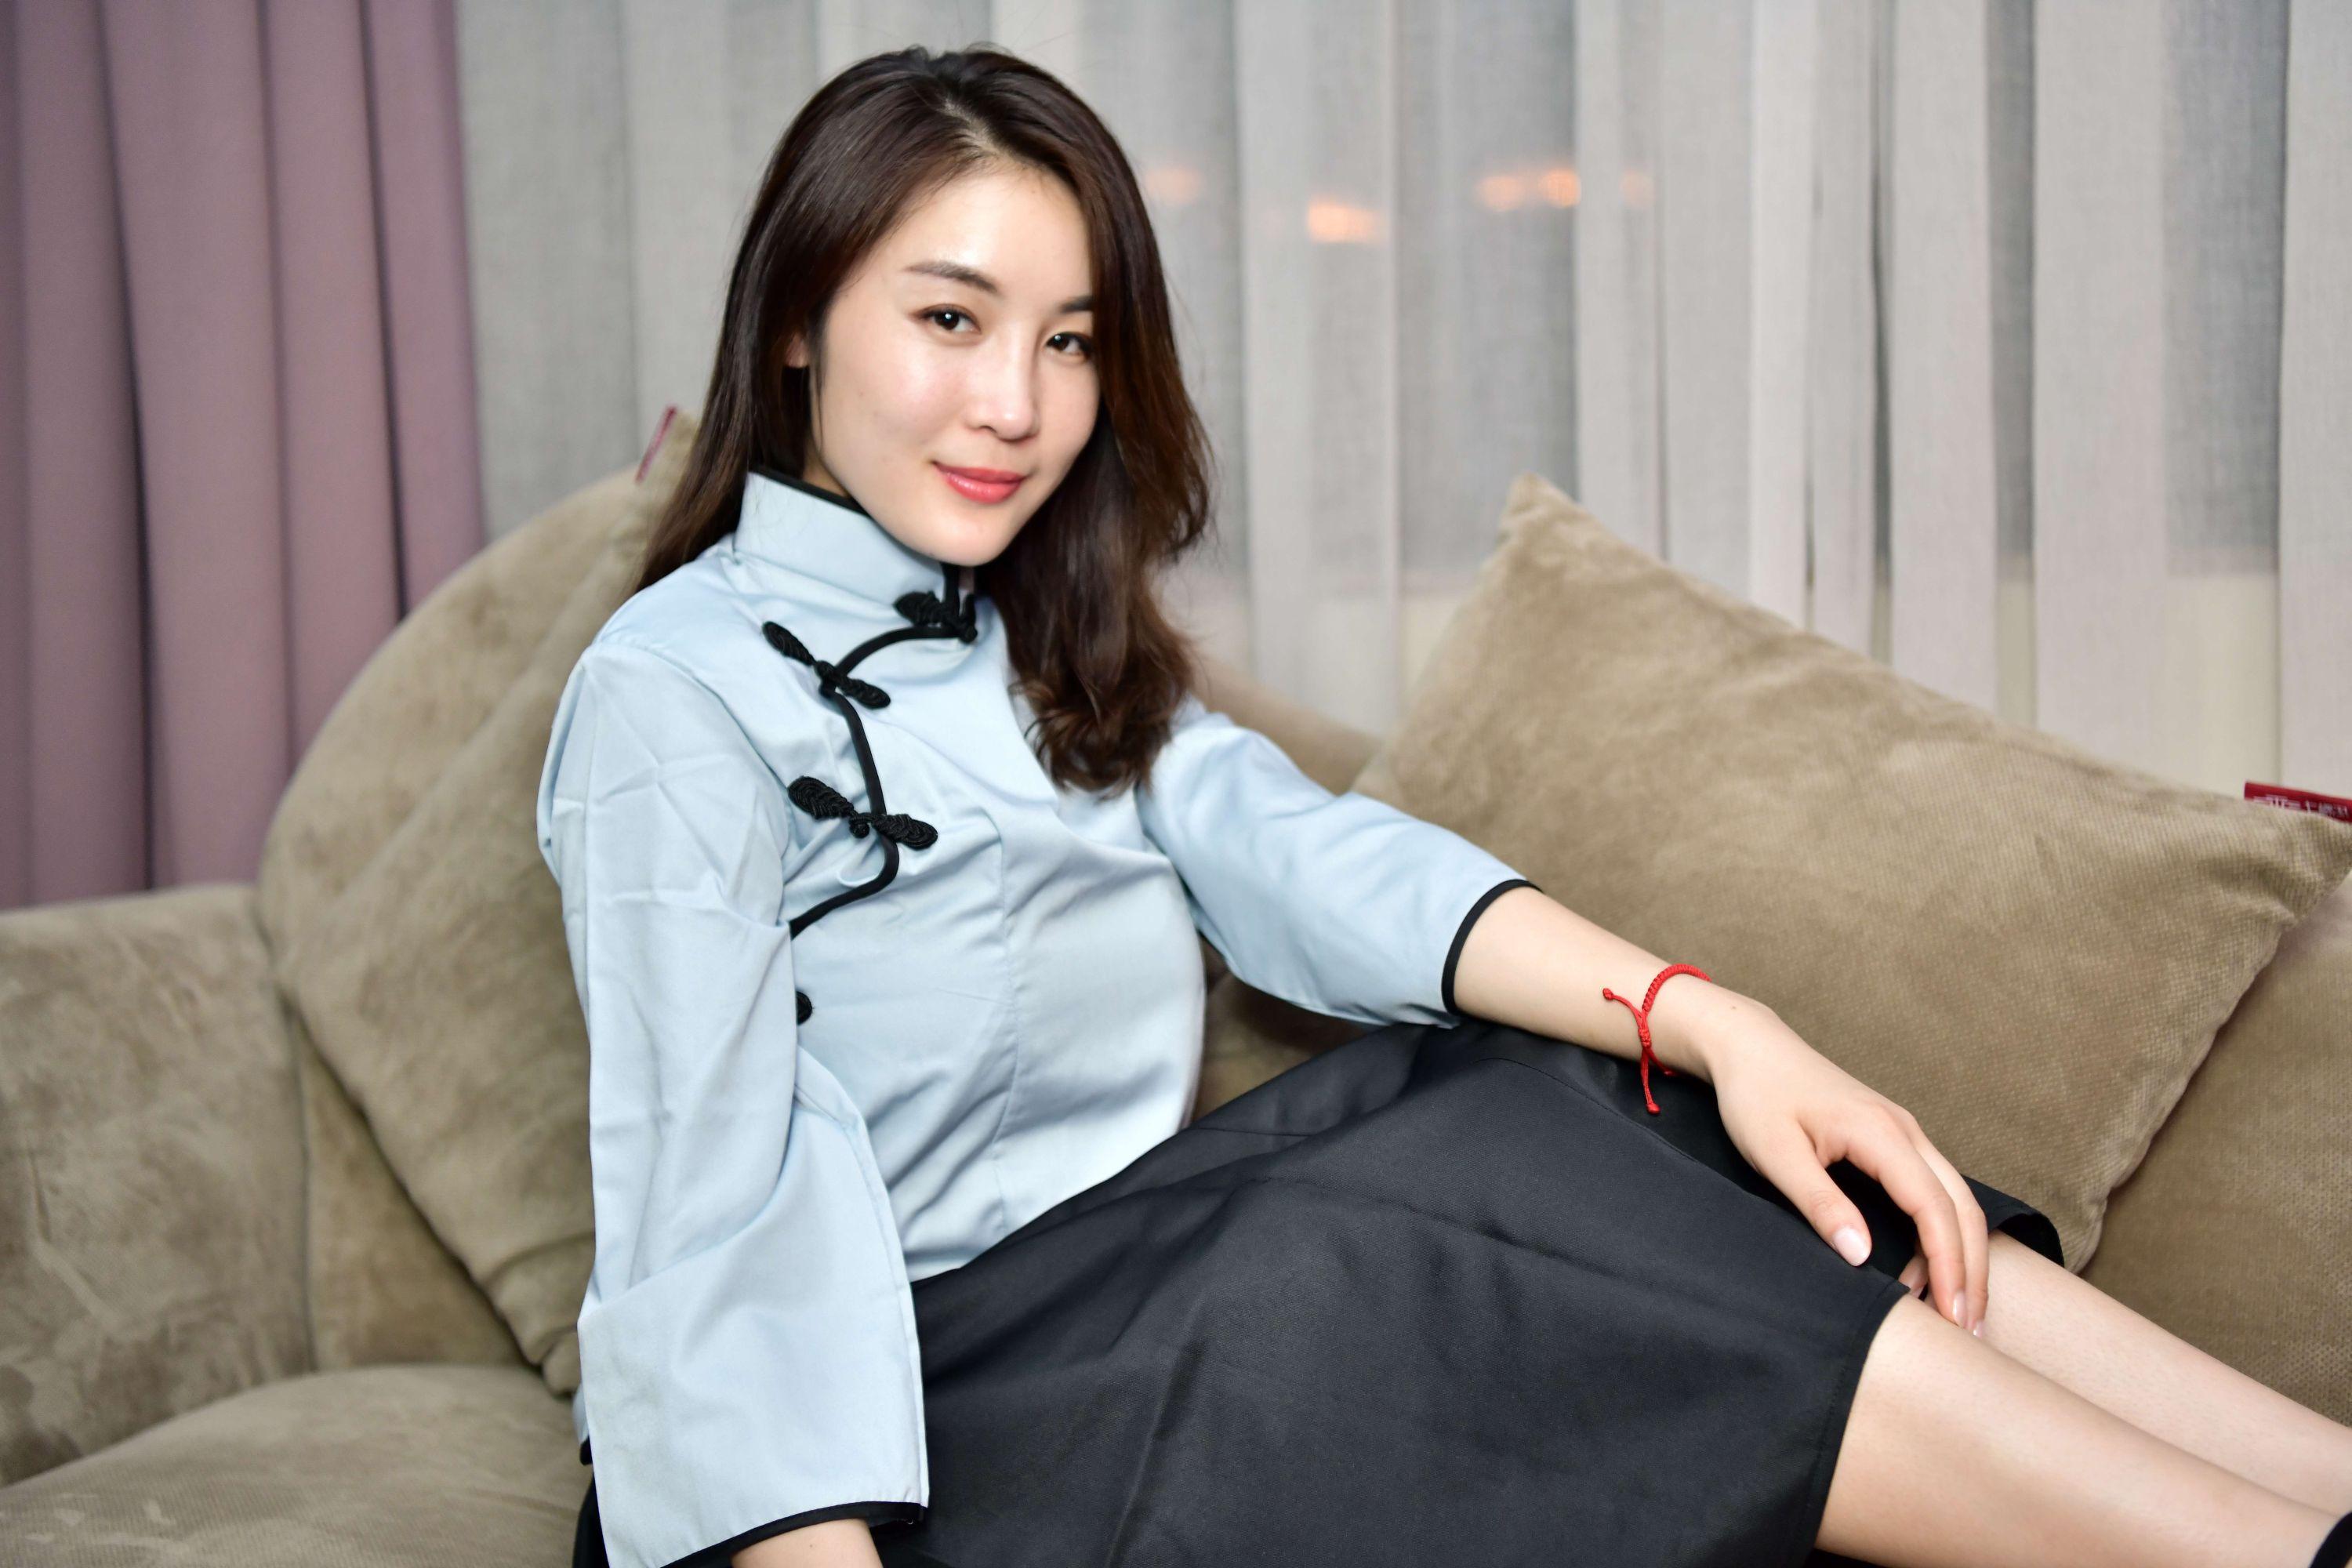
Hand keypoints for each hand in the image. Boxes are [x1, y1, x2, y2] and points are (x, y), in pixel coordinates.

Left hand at [1693, 1004, 1988, 1336]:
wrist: (1749, 1046)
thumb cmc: (1756, 1095)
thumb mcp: (1776, 1152)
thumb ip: (1819, 1202)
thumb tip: (1860, 1257)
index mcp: (1880, 1133)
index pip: (1933, 1206)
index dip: (1948, 1264)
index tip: (1952, 1315)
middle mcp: (1905, 1131)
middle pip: (1962, 1206)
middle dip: (1973, 1270)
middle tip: (1971, 1332)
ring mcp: (1904, 1133)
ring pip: (1955, 1199)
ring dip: (1963, 1253)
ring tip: (1960, 1311)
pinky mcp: (1892, 1140)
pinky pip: (1934, 1190)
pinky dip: (1943, 1232)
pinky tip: (1929, 1270)